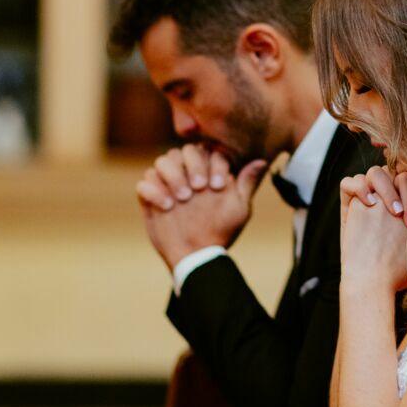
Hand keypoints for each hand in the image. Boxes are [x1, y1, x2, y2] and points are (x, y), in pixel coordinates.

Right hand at [137, 153, 266, 270]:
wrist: (196, 255)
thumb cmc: (221, 231)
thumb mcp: (239, 208)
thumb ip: (246, 183)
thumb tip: (262, 161)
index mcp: (208, 170)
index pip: (209, 150)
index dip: (214, 164)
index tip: (219, 186)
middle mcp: (187, 172)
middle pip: (184, 151)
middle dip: (192, 166)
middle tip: (198, 187)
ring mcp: (167, 183)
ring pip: (162, 161)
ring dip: (172, 176)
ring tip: (182, 198)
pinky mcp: (150, 195)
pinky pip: (144, 182)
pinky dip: (154, 191)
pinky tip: (166, 206)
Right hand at [339, 165, 406, 293]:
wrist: (372, 285)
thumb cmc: (399, 274)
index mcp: (404, 207)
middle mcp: (386, 200)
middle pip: (397, 172)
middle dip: (405, 190)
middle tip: (405, 216)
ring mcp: (368, 201)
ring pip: (376, 172)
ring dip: (385, 186)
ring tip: (391, 211)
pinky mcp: (350, 206)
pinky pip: (349, 182)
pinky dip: (359, 188)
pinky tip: (369, 205)